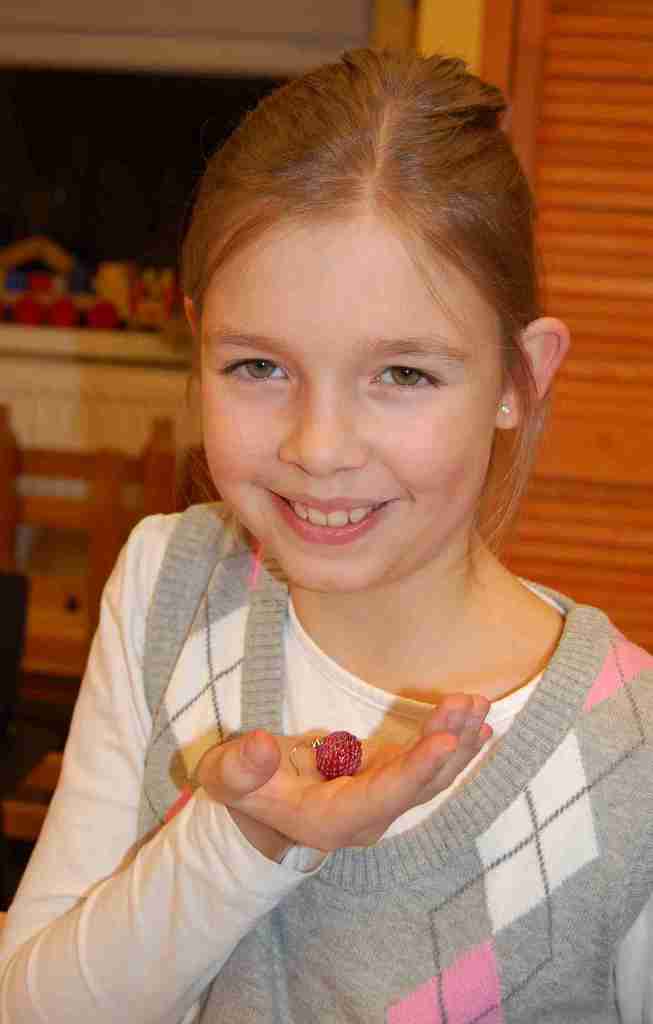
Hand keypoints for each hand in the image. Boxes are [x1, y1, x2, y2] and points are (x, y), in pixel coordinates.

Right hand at [196, 693, 490, 860]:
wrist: (257, 805)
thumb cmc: (242, 788)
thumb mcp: (226, 777)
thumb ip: (240, 766)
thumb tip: (260, 744)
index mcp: (331, 819)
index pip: (382, 798)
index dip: (415, 772)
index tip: (445, 743)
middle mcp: (366, 816)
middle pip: (418, 786)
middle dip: (447, 746)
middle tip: (467, 704)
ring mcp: (381, 800)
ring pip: (429, 776)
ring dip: (457, 741)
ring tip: (477, 703)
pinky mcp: (387, 779)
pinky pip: (427, 765)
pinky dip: (453, 743)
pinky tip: (478, 724)